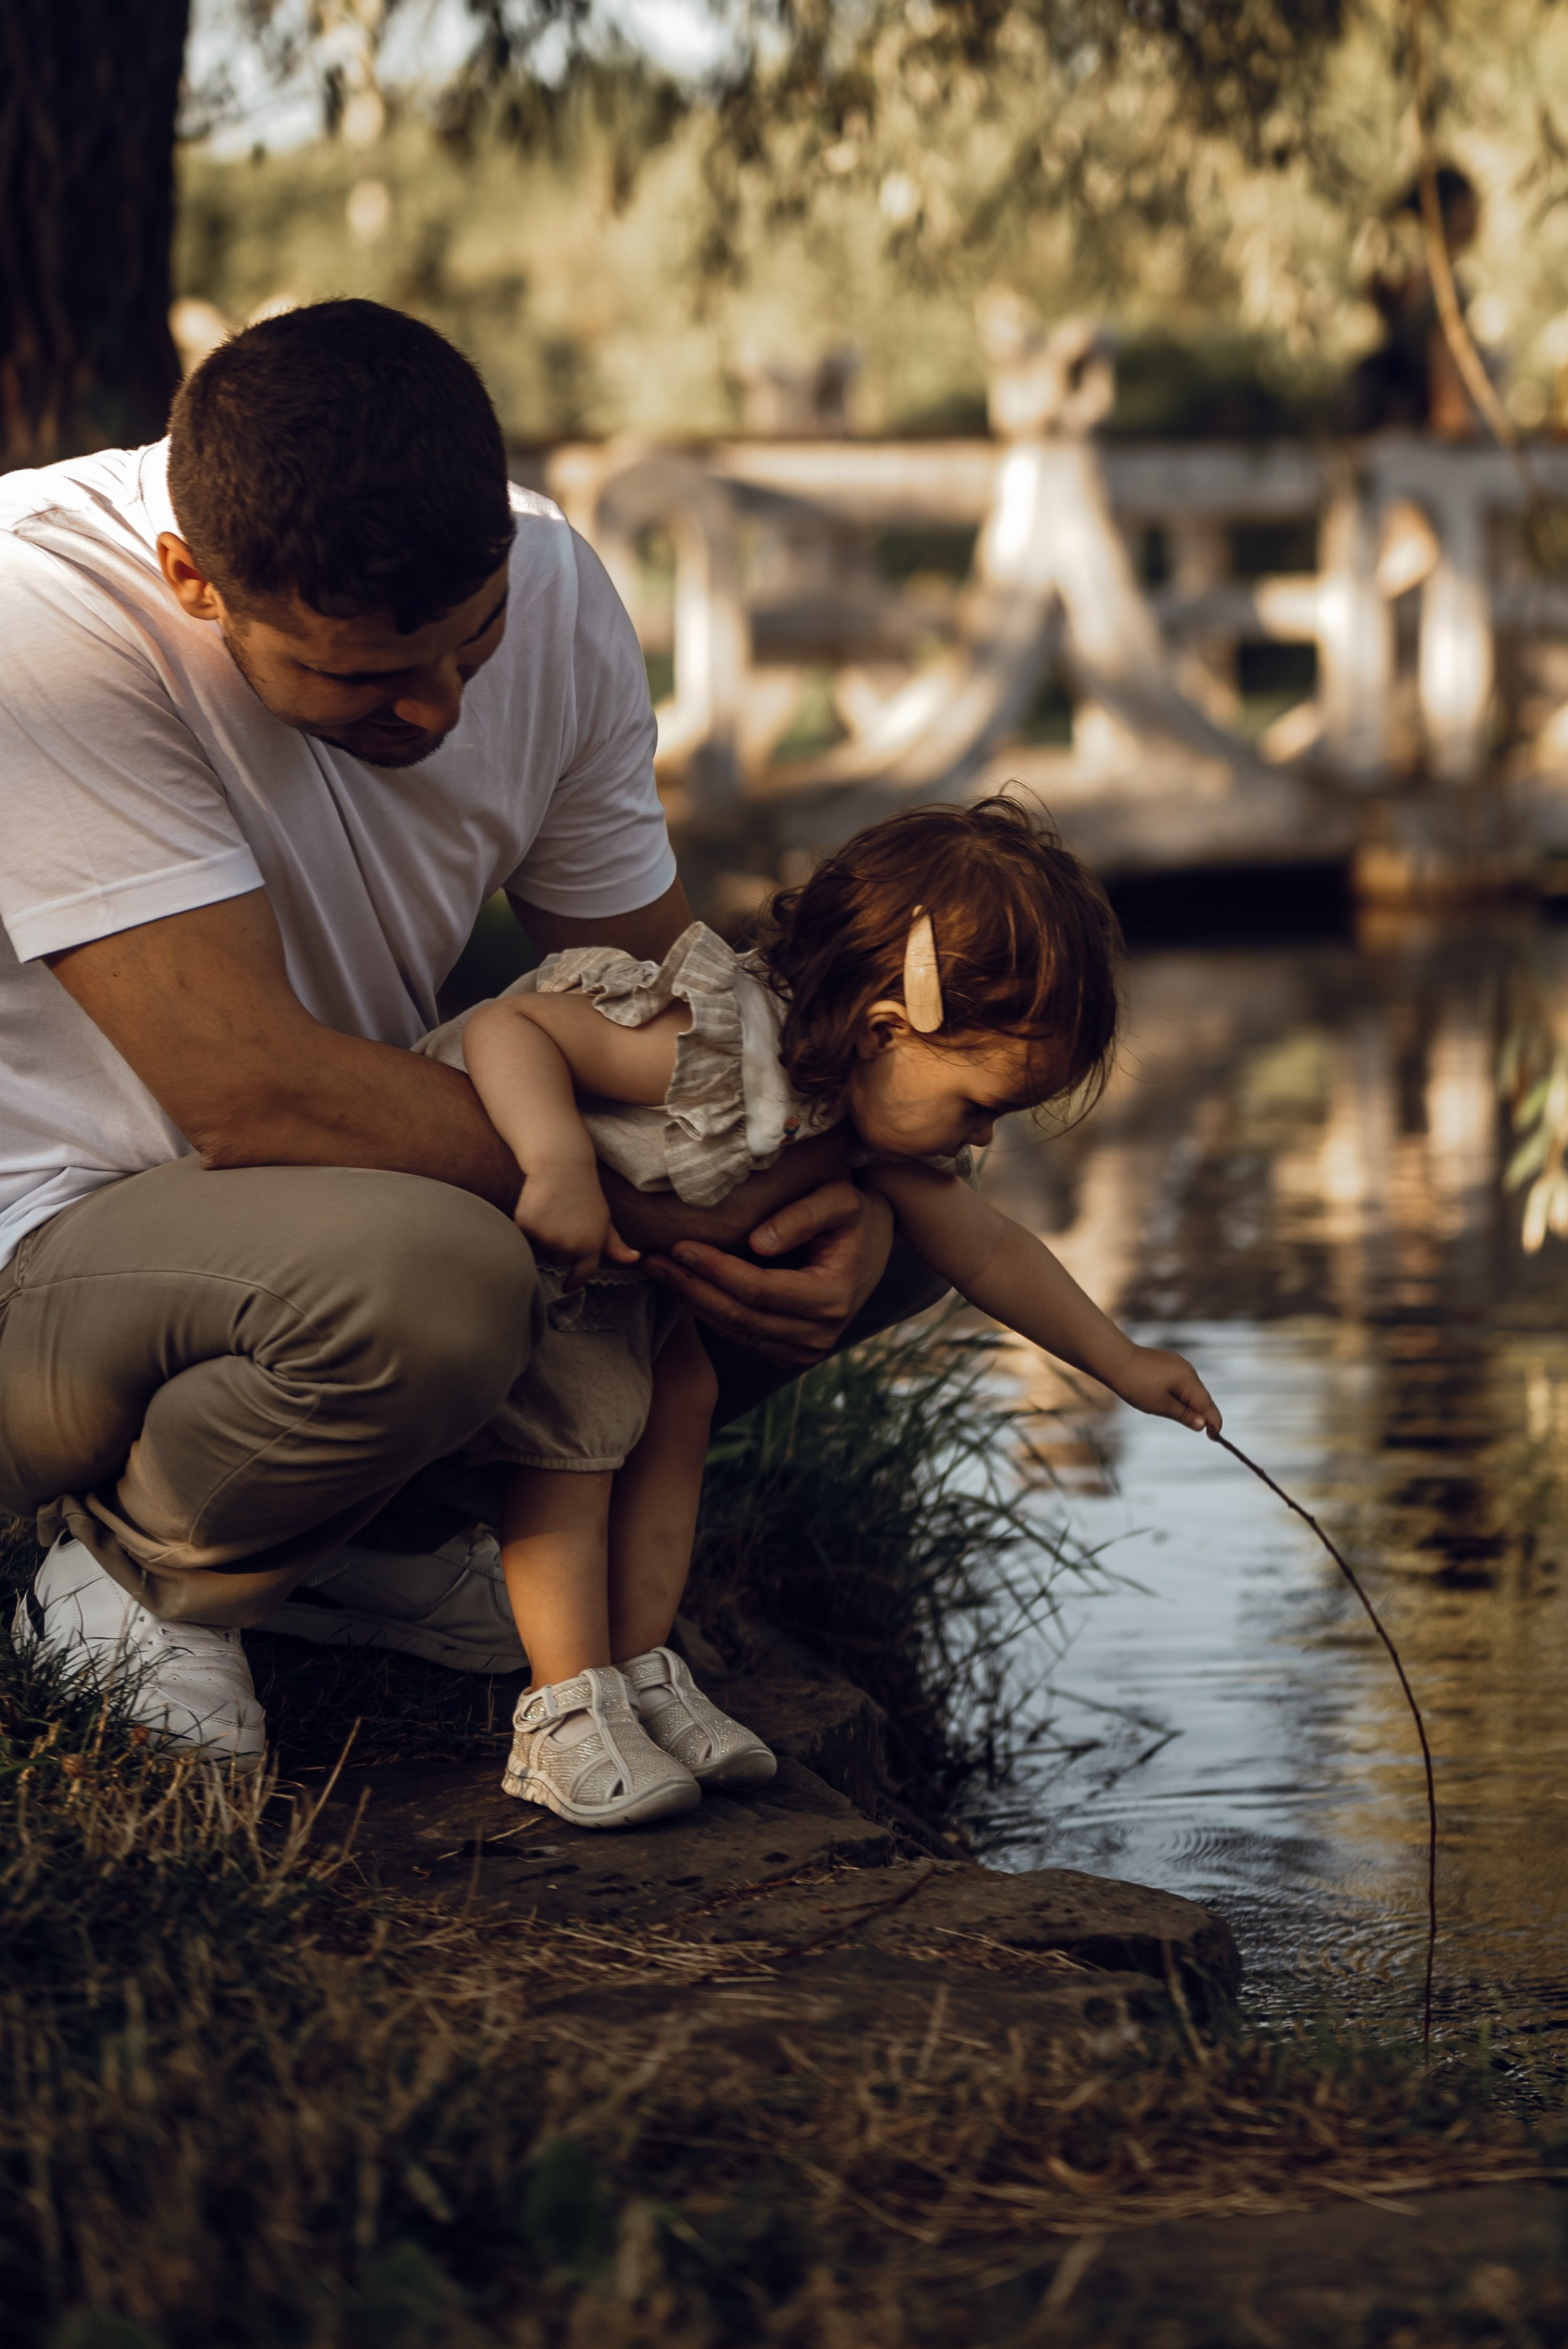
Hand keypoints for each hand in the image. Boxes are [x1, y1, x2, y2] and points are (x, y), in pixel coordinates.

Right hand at [514, 1162, 638, 1290]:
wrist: (561, 1166)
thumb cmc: (585, 1192)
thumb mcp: (603, 1218)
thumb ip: (614, 1243)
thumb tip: (633, 1259)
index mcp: (591, 1246)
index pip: (582, 1273)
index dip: (574, 1282)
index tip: (566, 1287)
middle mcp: (569, 1246)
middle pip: (557, 1259)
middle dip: (557, 1245)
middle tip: (561, 1219)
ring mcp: (546, 1237)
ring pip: (538, 1249)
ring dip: (541, 1237)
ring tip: (550, 1212)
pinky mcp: (526, 1227)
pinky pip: (522, 1238)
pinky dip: (525, 1227)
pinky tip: (534, 1209)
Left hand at [644, 1181, 894, 1364]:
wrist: (874, 1241)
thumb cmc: (855, 1213)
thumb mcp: (840, 1199)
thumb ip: (802, 1215)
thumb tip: (757, 1242)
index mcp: (832, 1297)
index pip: (758, 1290)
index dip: (714, 1270)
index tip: (678, 1245)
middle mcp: (820, 1333)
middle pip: (739, 1317)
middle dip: (691, 1288)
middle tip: (650, 1261)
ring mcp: (806, 1349)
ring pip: (735, 1332)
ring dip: (693, 1303)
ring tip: (658, 1272)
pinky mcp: (792, 1352)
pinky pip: (742, 1337)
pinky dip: (711, 1314)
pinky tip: (686, 1288)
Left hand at [1112, 1344, 1220, 1434]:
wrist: (1115, 1360)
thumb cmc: (1136, 1385)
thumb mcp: (1161, 1405)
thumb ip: (1184, 1415)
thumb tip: (1203, 1424)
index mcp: (1188, 1379)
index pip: (1208, 1405)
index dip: (1214, 1422)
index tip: (1215, 1437)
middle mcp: (1187, 1369)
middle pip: (1202, 1396)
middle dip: (1203, 1414)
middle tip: (1205, 1433)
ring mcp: (1178, 1363)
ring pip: (1191, 1389)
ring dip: (1191, 1404)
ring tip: (1187, 1419)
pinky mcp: (1168, 1362)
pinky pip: (1181, 1382)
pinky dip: (1181, 1394)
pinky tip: (1172, 1402)